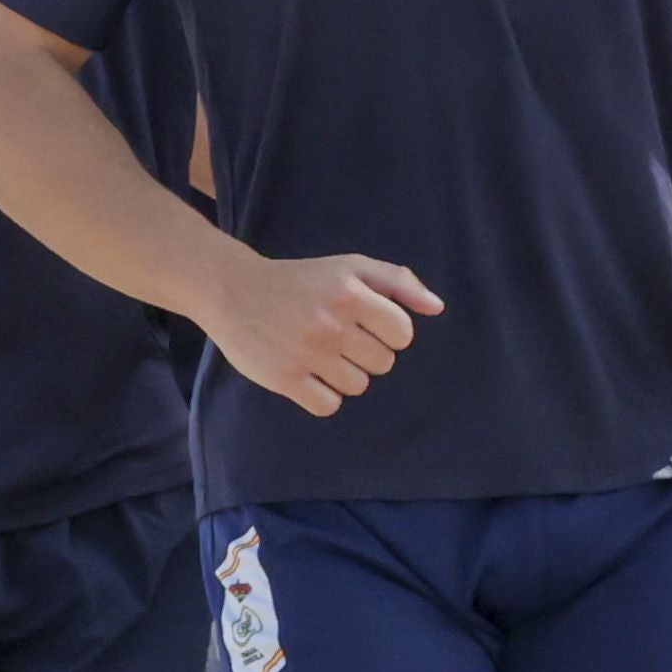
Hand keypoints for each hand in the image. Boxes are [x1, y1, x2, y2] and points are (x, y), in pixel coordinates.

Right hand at [202, 249, 439, 418]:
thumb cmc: (300, 280)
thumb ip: (397, 281)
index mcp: (350, 293)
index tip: (366, 325)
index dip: (389, 332)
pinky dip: (322, 396)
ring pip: (358, 386)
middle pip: (383, 364)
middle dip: (365, 353)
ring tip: (321, 355)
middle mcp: (330, 323)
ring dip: (345, 375)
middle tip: (337, 338)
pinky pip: (328, 405)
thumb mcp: (349, 267)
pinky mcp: (284, 378)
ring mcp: (306, 353)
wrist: (233, 290)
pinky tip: (308, 375)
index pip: (403, 334)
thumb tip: (437, 308)